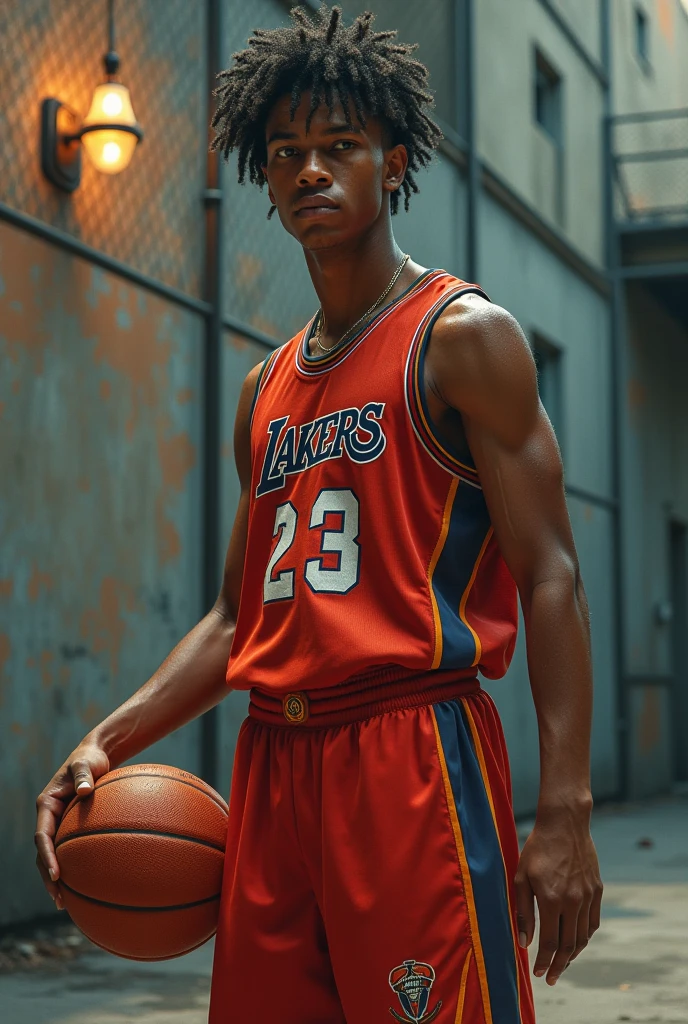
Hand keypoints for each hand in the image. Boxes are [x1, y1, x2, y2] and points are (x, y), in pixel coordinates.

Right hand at [35, 741, 110, 909]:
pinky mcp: (69, 826)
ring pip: (52, 855)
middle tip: (59, 899)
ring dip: (55, 879)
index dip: (47, 857)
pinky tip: (83, 883)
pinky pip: (67, 849)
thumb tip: (86, 790)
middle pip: (42, 853)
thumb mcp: (86, 763)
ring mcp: (58, 823)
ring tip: (64, 902)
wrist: (94, 755)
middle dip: (48, 877)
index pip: (42, 836)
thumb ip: (84, 775)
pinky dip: (72, 866)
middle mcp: (49, 817)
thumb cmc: (90, 759)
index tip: (56, 875)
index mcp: (47, 805)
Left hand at [514, 808, 602, 985]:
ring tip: (562, 964)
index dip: (544, 962)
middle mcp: (573, 901)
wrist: (564, 823)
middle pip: (568, 945)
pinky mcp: (597, 890)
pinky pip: (593, 922)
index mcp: (551, 899)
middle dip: (559, 966)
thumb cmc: (537, 849)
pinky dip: (585, 937)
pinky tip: (576, 942)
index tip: (538, 974)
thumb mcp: (521, 877)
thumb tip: (524, 942)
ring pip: (583, 937)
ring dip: (573, 955)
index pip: (550, 942)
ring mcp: (588, 896)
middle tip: (550, 978)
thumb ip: (523, 911)